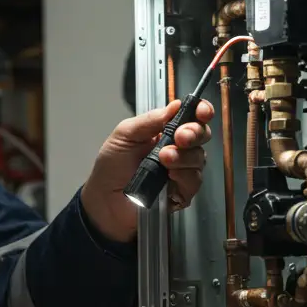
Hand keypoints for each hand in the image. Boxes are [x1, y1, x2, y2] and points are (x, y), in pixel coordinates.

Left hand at [81, 99, 213, 242]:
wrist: (104, 200)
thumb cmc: (111, 167)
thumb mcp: (124, 135)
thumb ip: (149, 120)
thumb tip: (175, 105)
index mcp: (165, 131)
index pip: (191, 117)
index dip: (201, 112)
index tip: (201, 112)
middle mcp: (177, 149)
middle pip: (202, 135)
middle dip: (194, 133)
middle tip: (180, 137)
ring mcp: (181, 171)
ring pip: (199, 158)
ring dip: (184, 156)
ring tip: (164, 159)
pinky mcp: (182, 192)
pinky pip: (194, 181)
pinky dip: (184, 176)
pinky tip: (170, 175)